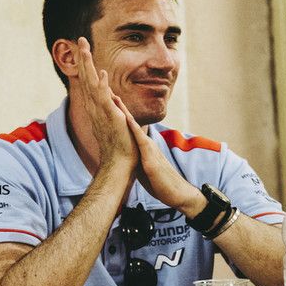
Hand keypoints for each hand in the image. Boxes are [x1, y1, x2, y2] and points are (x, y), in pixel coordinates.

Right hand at [74, 37, 137, 168]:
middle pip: (87, 78)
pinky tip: (102, 72)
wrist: (120, 163)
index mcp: (98, 108)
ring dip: (88, 64)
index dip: (87, 66)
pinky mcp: (109, 117)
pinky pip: (104, 98)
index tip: (85, 51)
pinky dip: (102, 85)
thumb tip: (115, 97)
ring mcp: (101, 111)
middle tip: (80, 39)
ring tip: (84, 46)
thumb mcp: (117, 121)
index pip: (90, 82)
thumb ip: (115, 108)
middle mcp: (95, 107)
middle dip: (84, 58)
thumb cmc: (121, 146)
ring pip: (92, 83)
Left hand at [114, 97, 203, 215]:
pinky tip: (127, 120)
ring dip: (124, 113)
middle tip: (108, 91)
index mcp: (144, 147)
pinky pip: (140, 141)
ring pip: (134, 127)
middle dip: (120, 108)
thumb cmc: (161, 184)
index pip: (130, 127)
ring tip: (114, 98)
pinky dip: (133, 130)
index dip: (120, 115)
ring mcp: (149, 150)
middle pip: (131, 122)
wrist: (178, 194)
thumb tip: (127, 158)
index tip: (110, 102)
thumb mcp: (144, 169)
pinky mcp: (150, 159)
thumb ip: (137, 159)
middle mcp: (146, 144)